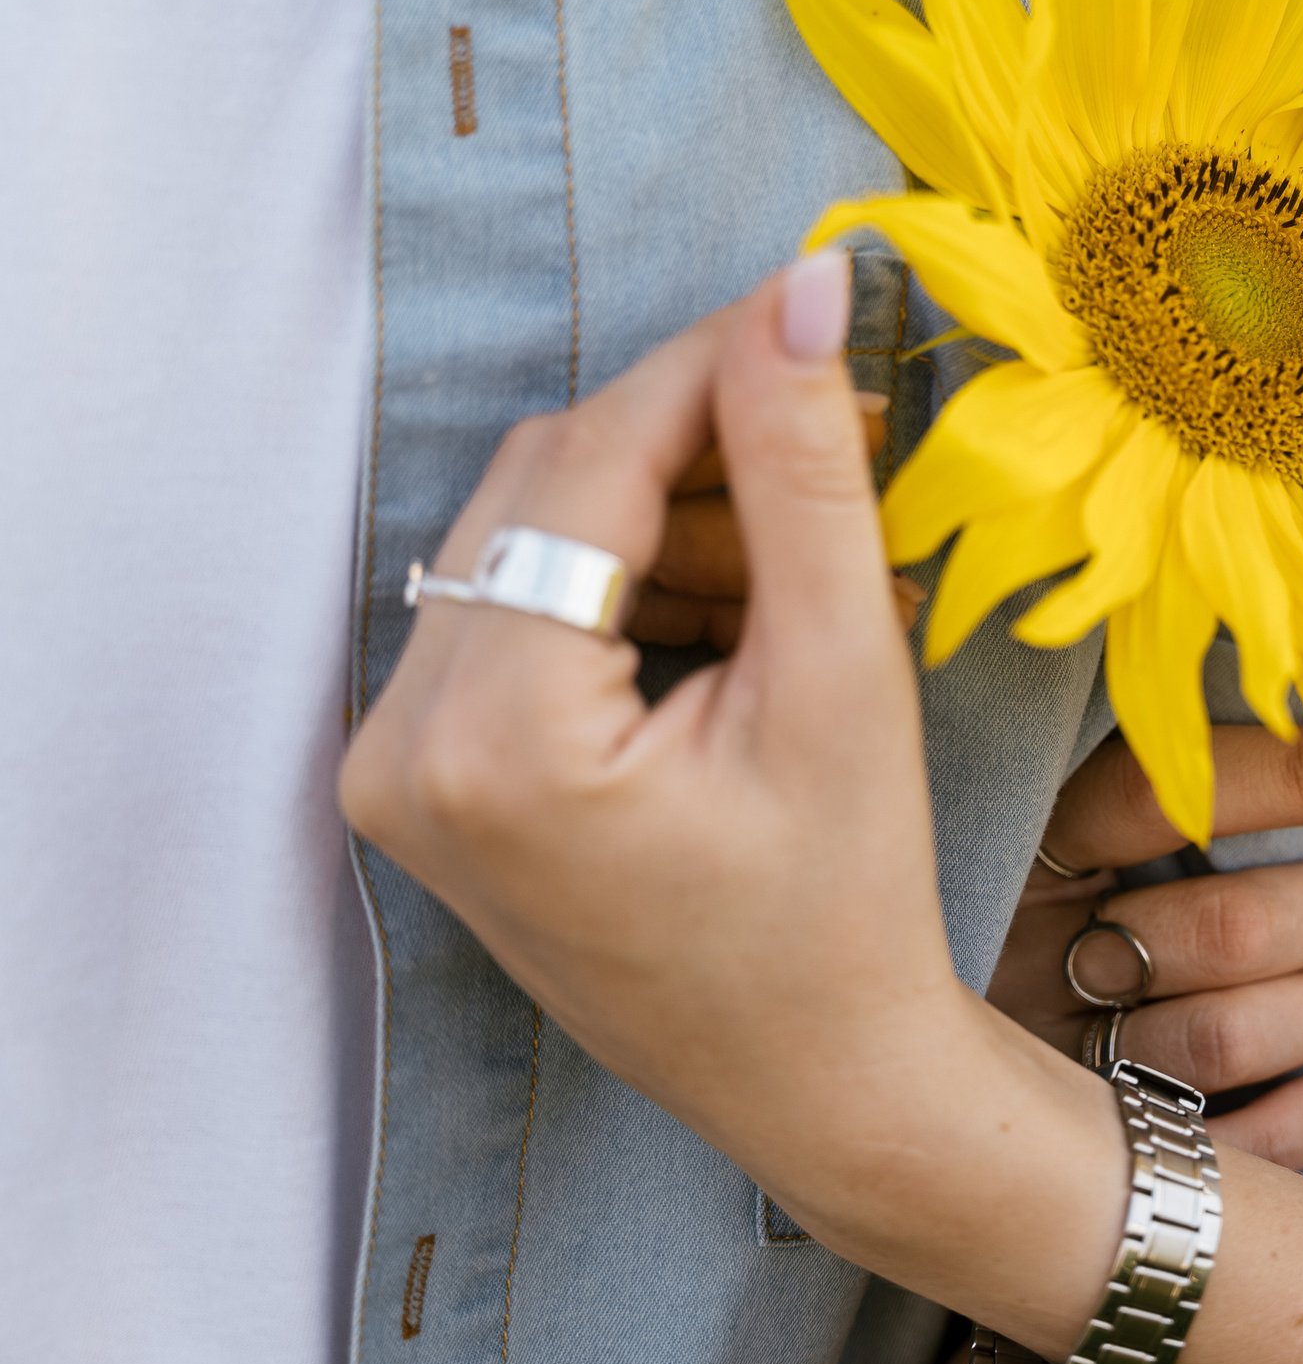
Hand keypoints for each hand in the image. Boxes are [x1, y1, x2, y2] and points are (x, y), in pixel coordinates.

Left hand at [341, 254, 1129, 1349]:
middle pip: (543, 493)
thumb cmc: (847, 907)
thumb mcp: (842, 680)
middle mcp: (401, 748)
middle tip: (840, 443)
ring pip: (529, 542)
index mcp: (493, 739)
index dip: (710, 363)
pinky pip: (516, 613)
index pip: (588, 466)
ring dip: (668, 518)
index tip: (814, 299)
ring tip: (806, 562)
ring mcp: (395, 770)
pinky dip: (624, 585)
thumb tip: (804, 287)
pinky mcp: (422, 780)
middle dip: (695, 448)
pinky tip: (735, 614)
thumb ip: (807, 475)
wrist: (815, 1077)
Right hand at [993, 733, 1302, 1171]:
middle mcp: (1024, 957)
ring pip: (1221, 1039)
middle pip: (1219, 929)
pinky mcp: (1059, 1164)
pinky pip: (1192, 1161)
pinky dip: (1287, 1130)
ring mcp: (1040, 1070)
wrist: (860, 1081)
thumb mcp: (1031, 820)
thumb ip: (1149, 770)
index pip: (1168, 792)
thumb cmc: (981, 902)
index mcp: (1020, 846)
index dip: (1300, 773)